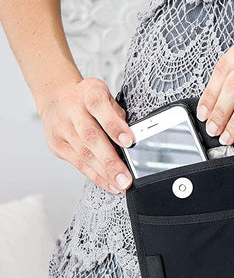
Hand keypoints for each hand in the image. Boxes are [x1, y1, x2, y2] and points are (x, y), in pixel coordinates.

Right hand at [36, 77, 132, 193]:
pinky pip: (78, 164)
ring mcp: (61, 128)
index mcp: (88, 92)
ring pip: (84, 154)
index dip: (114, 125)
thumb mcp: (105, 95)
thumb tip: (133, 139)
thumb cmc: (86, 98)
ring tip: (120, 185)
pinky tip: (109, 184)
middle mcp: (71, 110)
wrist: (55, 96)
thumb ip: (118, 115)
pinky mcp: (57, 145)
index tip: (129, 141)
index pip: (99, 107)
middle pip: (90, 137)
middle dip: (110, 161)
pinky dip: (96, 176)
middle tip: (125, 178)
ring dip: (105, 173)